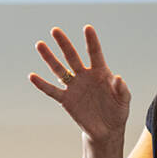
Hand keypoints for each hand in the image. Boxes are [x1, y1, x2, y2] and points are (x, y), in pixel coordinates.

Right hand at [29, 25, 129, 142]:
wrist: (107, 130)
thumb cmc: (117, 111)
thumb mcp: (124, 101)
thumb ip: (122, 90)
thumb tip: (117, 78)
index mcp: (101, 72)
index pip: (95, 53)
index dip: (91, 41)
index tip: (87, 28)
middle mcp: (85, 76)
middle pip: (72, 56)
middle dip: (64, 44)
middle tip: (55, 30)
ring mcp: (74, 87)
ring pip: (60, 70)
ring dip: (50, 58)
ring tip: (40, 44)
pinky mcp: (66, 100)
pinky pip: (52, 91)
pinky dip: (42, 84)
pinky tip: (32, 76)